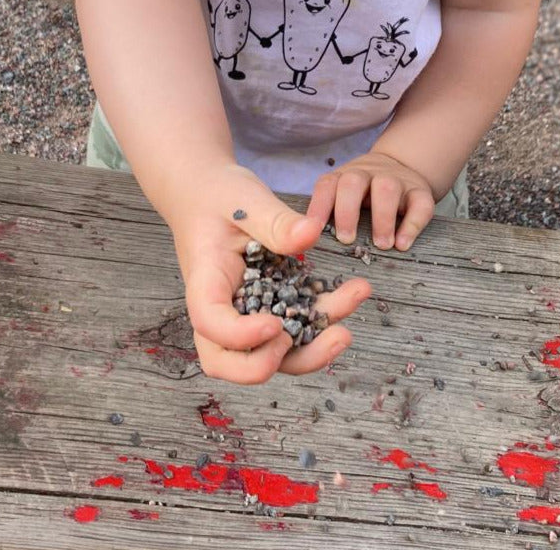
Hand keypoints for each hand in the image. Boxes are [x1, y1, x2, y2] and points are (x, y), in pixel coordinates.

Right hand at [167, 165, 369, 383]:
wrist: (208, 195)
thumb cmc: (219, 197)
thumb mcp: (246, 200)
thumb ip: (276, 221)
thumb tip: (311, 232)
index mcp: (205, 281)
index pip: (211, 323)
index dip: (241, 336)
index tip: (276, 326)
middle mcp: (223, 308)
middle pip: (235, 361)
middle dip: (272, 364)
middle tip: (301, 341)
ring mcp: (246, 313)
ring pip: (270, 354)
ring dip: (310, 350)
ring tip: (346, 330)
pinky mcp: (271, 307)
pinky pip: (295, 326)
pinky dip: (323, 320)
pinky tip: (353, 292)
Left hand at [308, 150, 434, 251]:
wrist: (401, 166)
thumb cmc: (364, 194)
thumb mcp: (343, 195)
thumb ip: (329, 213)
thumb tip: (306, 241)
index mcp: (343, 177)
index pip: (326, 185)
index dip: (318, 206)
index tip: (313, 231)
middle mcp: (367, 174)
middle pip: (353, 183)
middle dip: (347, 211)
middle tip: (347, 240)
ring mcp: (395, 180)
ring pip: (387, 189)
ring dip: (382, 218)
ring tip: (382, 245)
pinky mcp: (420, 191)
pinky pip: (420, 204)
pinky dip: (412, 225)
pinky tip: (403, 244)